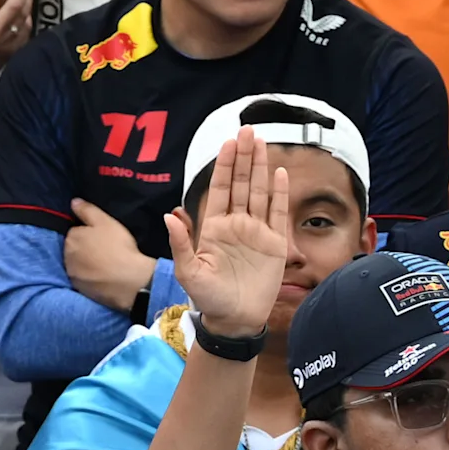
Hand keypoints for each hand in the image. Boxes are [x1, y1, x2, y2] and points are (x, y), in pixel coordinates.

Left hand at [64, 198, 154, 312]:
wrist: (129, 279)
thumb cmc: (119, 247)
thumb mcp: (106, 222)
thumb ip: (87, 210)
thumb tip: (73, 201)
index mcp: (71, 237)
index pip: (75, 231)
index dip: (88, 233)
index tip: (101, 237)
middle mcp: (65, 255)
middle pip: (73, 247)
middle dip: (83, 247)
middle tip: (103, 250)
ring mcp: (71, 273)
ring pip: (76, 263)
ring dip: (85, 262)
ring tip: (103, 263)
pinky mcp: (78, 287)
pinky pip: (82, 279)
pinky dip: (89, 276)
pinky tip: (102, 276)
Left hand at [167, 131, 288, 334]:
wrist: (234, 319)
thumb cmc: (208, 297)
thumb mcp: (188, 271)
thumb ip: (180, 243)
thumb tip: (170, 215)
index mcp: (213, 228)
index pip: (219, 189)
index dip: (223, 165)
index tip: (227, 142)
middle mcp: (236, 225)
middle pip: (240, 183)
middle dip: (244, 157)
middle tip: (247, 130)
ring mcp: (256, 232)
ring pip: (259, 192)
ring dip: (261, 167)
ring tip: (262, 142)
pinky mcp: (275, 244)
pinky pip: (277, 213)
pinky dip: (279, 193)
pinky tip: (279, 174)